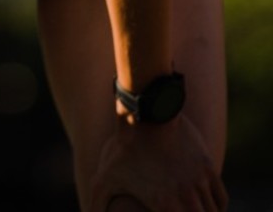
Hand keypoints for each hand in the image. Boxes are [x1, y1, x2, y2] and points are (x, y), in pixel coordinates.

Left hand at [90, 116, 226, 211]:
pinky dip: (216, 207)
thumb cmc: (124, 147)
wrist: (147, 115)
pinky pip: (221, 198)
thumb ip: (97, 201)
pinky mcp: (208, 169)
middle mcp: (187, 198)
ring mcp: (200, 183)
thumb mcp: (104, 176)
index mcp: (164, 205)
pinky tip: (207, 208)